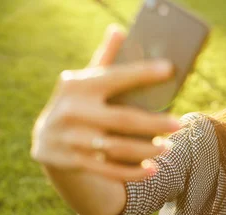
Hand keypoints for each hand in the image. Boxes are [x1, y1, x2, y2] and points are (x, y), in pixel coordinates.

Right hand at [30, 24, 180, 181]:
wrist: (45, 139)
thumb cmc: (78, 103)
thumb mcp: (85, 81)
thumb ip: (104, 59)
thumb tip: (119, 31)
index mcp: (77, 86)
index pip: (115, 77)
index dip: (142, 73)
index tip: (169, 69)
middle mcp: (71, 112)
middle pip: (123, 119)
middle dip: (154, 123)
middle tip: (180, 124)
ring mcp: (70, 139)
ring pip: (117, 148)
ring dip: (147, 150)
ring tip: (169, 147)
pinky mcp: (72, 162)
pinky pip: (108, 170)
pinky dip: (133, 171)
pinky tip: (153, 170)